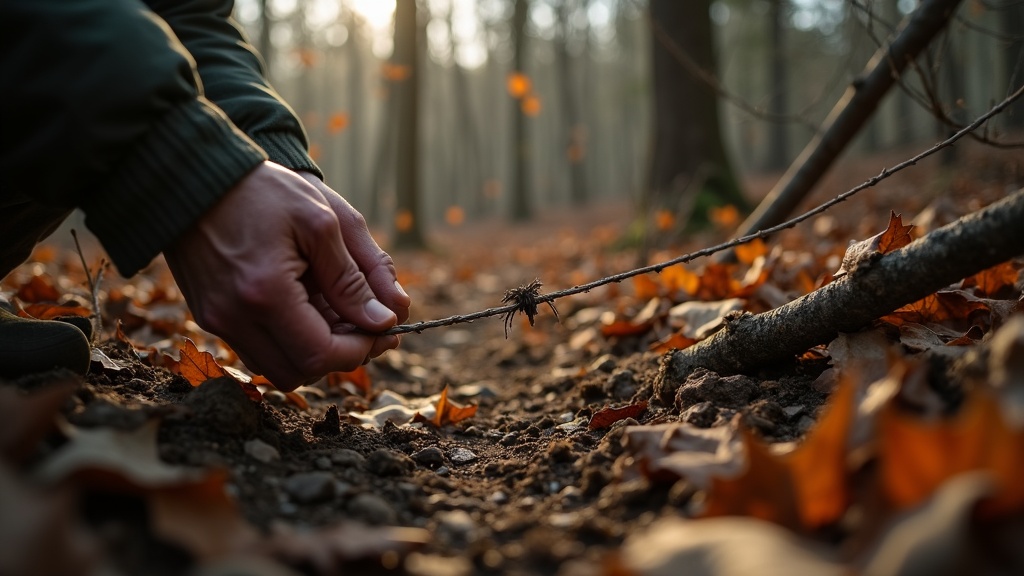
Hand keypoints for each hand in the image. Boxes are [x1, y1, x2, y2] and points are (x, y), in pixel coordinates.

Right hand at [164, 161, 409, 390]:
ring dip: (313, 350)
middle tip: (364, 323)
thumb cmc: (263, 190)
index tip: (383, 327)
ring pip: (276, 367)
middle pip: (299, 372)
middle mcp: (233, 317)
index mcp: (265, 293)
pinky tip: (306, 305)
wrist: (193, 174)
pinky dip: (287, 339)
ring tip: (336, 311)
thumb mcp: (323, 222)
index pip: (322, 354)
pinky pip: (256, 348)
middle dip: (338, 354)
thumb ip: (356, 277)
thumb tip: (386, 320)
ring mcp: (216, 320)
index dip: (360, 349)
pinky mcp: (209, 315)